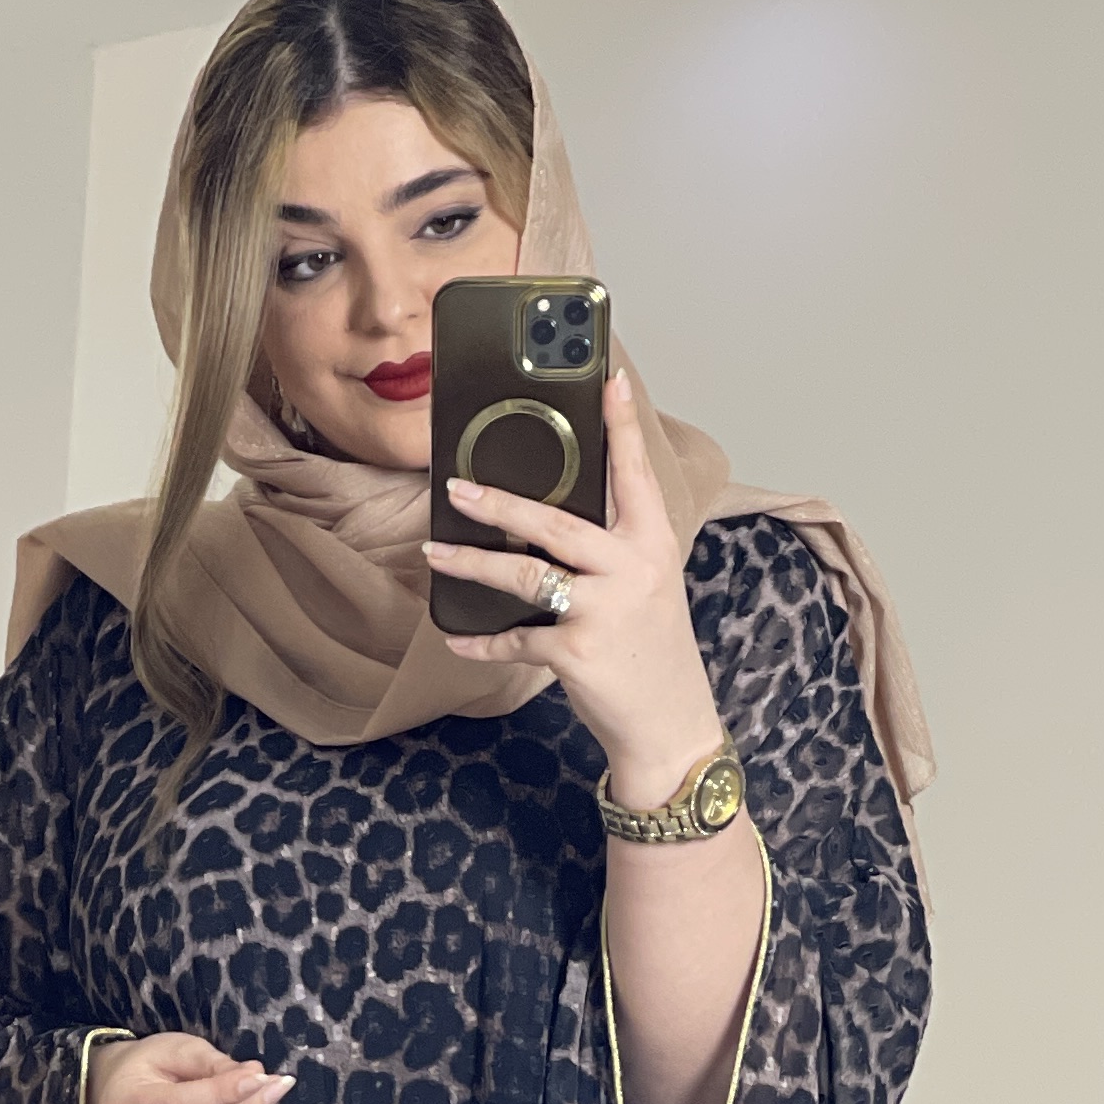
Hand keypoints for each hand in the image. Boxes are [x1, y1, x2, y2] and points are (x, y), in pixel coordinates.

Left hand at [423, 366, 724, 803]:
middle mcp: (631, 569)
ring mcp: (602, 610)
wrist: (669, 724)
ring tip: (434, 551)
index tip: (608, 378)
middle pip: (555, 522)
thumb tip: (553, 521)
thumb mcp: (649, 586)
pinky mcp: (576, 652)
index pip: (633, 474)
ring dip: (471, 564)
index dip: (620, 425)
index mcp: (652, 543)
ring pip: (524, 575)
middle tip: (457, 486)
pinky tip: (456, 638)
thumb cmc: (652, 652)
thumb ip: (613, 550)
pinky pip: (515, 639)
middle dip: (500, 503)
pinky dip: (481, 642)